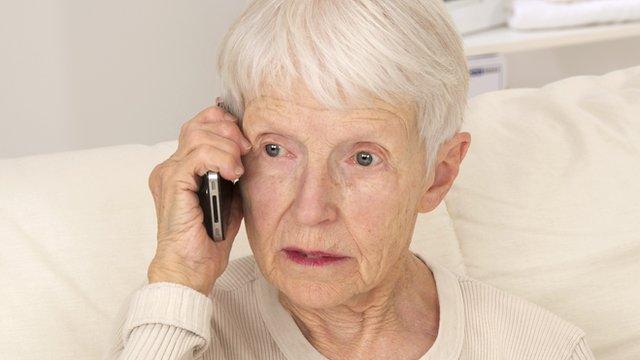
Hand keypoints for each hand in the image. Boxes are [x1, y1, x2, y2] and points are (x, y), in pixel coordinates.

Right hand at [146, 104, 251, 295]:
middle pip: (198, 123)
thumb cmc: (207, 242)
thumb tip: (251, 157)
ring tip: (239, 169)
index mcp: (182, 169)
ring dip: (227, 146)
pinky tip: (233, 174)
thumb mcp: (231, 200)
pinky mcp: (173, 183)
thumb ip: (234, 176)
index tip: (246, 143)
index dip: (226, 126)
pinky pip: (198, 154)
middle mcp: (171, 167)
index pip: (200, 126)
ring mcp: (168, 173)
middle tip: (246, 150)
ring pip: (199, 134)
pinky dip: (221, 158)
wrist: (191, 269)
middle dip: (229, 131)